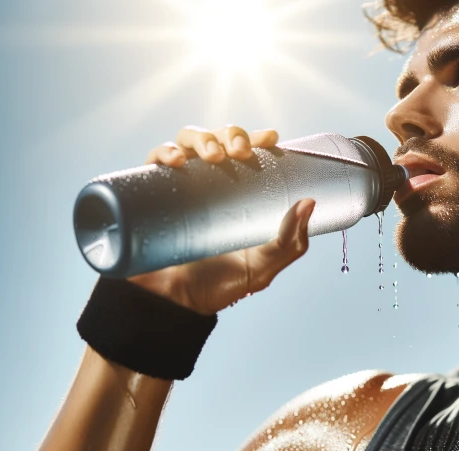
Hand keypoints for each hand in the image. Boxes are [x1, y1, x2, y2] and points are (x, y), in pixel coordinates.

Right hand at [129, 125, 314, 314]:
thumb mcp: (262, 268)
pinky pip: (152, 161)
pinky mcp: (150, 194)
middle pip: (219, 140)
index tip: (270, 139)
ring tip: (213, 155)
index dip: (257, 139)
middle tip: (241, 152)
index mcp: (237, 194)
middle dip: (231, 135)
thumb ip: (289, 244)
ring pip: (187, 141)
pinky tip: (174, 161)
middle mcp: (208, 184)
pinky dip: (163, 152)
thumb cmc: (219, 286)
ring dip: (201, 138)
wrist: (175, 306)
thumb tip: (309, 203)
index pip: (248, 154)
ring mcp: (179, 186)